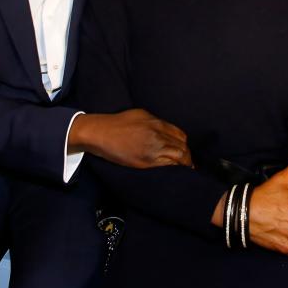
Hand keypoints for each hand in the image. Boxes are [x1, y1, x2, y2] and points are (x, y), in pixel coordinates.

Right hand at [68, 108, 191, 167]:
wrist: (100, 133)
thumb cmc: (117, 122)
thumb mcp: (140, 115)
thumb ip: (155, 122)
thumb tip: (165, 131)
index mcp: (157, 123)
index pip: (180, 136)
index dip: (184, 144)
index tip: (184, 150)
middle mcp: (158, 135)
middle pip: (182, 147)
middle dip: (187, 156)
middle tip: (187, 163)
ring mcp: (153, 149)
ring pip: (178, 157)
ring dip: (184, 164)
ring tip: (184, 169)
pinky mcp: (146, 162)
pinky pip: (167, 166)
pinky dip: (174, 169)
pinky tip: (175, 172)